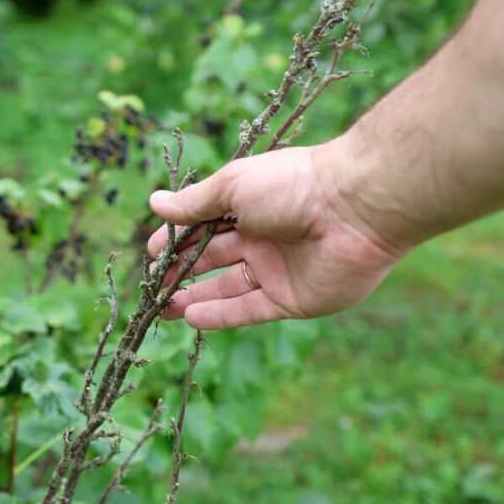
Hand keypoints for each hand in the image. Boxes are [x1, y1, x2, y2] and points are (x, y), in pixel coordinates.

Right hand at [147, 141, 404, 328]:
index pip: (204, 225)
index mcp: (249, 205)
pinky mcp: (291, 299)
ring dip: (195, 297)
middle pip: (213, 259)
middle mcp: (262, 238)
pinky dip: (220, 315)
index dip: (177, 239)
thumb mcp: (232, 188)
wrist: (354, 210)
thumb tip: (155, 204)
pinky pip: (248, 310)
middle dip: (181, 271)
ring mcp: (277, 270)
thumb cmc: (291, 186)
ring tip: (164, 308)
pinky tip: (190, 316)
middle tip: (152, 286)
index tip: (149, 253)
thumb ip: (193, 204)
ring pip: (227, 288)